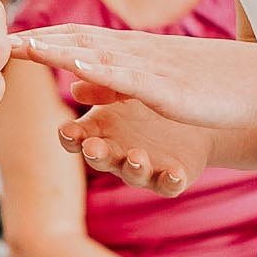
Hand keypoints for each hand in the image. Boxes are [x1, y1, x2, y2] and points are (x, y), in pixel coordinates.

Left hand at [9, 22, 256, 133]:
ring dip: (57, 48)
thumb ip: (115, 81)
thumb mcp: (157, 81)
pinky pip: (129, 76)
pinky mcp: (169, 87)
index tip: (6, 39)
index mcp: (135, 51)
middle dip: (37, 40)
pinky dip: (99, 69)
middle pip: (77, 38)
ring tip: (20, 44)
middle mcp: (139, 52)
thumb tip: (75, 84)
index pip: (78, 38)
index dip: (42, 38)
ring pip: (97, 52)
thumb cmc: (217, 83)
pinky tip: (75, 68)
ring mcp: (153, 67)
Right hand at [59, 97, 212, 194]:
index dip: (70, 136)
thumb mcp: (124, 89)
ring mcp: (143, 169)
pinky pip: (169, 184)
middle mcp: (117, 155)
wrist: (190, 121)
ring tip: (136, 156)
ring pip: (133, 173)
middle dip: (96, 154)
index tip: (66, 129)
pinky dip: (170, 181)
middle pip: (101, 158)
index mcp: (100, 132)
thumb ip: (103, 85)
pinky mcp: (170, 179)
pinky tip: (175, 173)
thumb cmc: (146, 104)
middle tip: (92, 148)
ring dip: (133, 167)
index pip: (77, 137)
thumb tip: (77, 72)